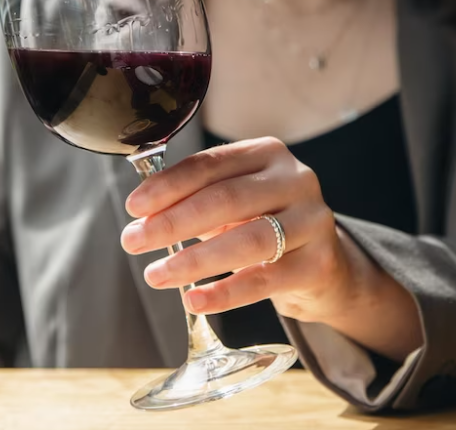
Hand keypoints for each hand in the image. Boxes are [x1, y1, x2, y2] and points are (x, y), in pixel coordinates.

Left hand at [121, 137, 422, 359]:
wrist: (321, 265)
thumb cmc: (262, 223)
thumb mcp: (232, 201)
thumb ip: (193, 198)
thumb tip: (142, 214)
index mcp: (267, 153)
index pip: (210, 164)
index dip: (167, 186)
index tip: (134, 207)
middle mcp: (296, 179)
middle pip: (226, 199)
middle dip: (173, 222)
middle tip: (134, 241)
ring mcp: (313, 221)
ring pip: (248, 240)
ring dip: (195, 260)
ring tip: (156, 275)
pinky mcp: (320, 264)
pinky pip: (264, 280)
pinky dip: (224, 293)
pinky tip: (194, 301)